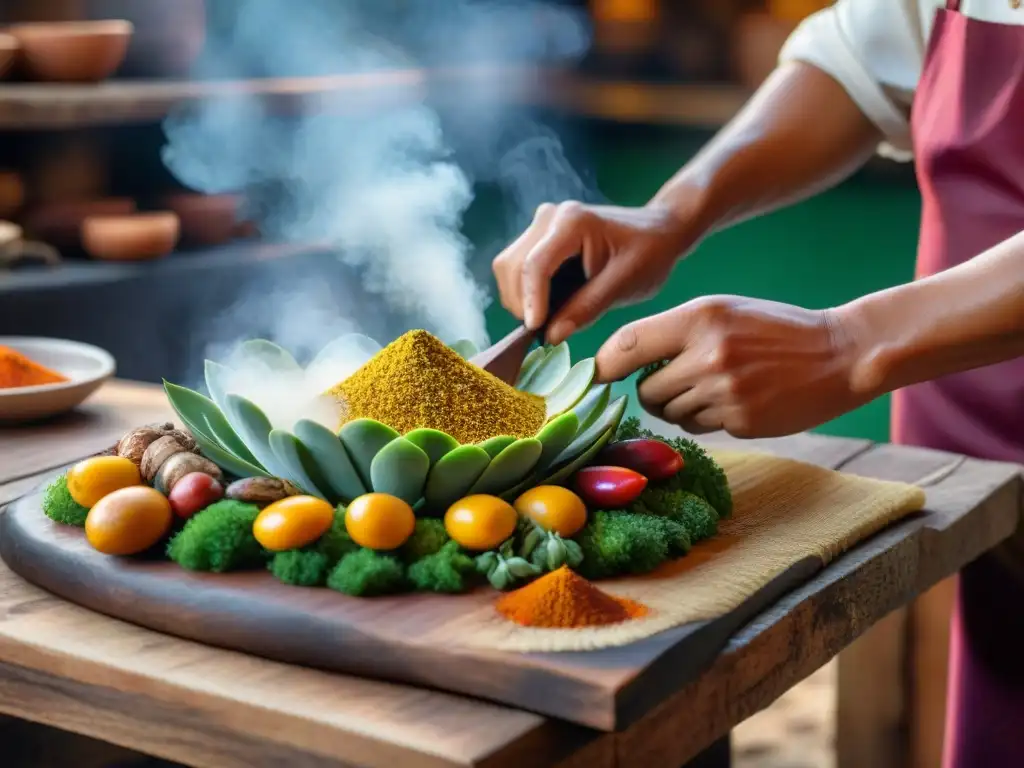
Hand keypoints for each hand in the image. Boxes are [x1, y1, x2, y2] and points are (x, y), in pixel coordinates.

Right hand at [492, 198, 702, 344]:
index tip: (536, 331)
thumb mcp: (624, 284)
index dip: (532, 302)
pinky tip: (548, 307)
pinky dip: (525, 292)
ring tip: (548, 320)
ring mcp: (540, 224)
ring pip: (507, 267)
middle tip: (545, 331)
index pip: (535, 265)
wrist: (659, 231)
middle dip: (522, 303)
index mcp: (572, 222)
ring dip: (520, 299)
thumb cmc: (650, 254)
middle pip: (512, 266)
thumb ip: (587, 308)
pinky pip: (516, 268)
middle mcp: (548, 217)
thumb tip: (550, 336)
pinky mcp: (538, 236)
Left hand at [595, 296, 868, 437]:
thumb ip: (671, 332)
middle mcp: (708, 354)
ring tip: (713, 385)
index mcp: (700, 317)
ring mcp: (725, 391)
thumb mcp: (721, 311)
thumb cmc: (770, 329)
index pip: (627, 344)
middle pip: (645, 390)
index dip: (605, 364)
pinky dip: (704, 418)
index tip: (596, 375)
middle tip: (678, 378)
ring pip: (669, 412)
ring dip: (678, 405)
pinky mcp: (741, 420)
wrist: (838, 354)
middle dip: (651, 390)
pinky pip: (696, 426)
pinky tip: (733, 399)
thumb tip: (615, 362)